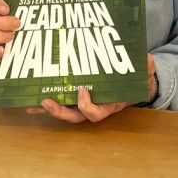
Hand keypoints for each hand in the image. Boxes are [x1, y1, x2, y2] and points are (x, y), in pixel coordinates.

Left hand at [26, 55, 157, 123]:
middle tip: (46, 101)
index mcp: (108, 106)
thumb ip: (145, 69)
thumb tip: (147, 60)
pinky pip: (59, 101)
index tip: (81, 90)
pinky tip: (30, 95)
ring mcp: (81, 105)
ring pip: (63, 111)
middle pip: (73, 116)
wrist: (133, 83)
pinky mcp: (74, 97)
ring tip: (30, 103)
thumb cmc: (135, 80)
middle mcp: (92, 108)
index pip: (94, 113)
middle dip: (59, 111)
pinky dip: (45, 101)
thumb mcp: (143, 74)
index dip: (86, 105)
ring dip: (47, 108)